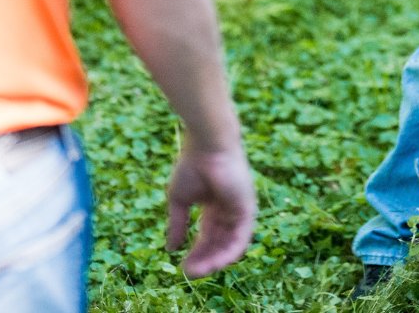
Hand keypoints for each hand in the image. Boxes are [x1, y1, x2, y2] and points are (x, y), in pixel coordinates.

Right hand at [166, 144, 255, 277]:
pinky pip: (240, 239)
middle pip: (218, 243)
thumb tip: (171, 249)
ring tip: (197, 271)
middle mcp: (229, 209)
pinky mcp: (248, 209)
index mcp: (214, 205)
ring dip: (214, 261)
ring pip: (229, 245)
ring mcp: (239, 210)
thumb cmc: (192, 166)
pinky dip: (228, 253)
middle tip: (188, 273)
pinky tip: (214, 263)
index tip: (181, 267)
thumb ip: (178, 224)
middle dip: (203, 260)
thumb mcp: (179, 200)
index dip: (195, 253)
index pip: (207, 236)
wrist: (207, 146)